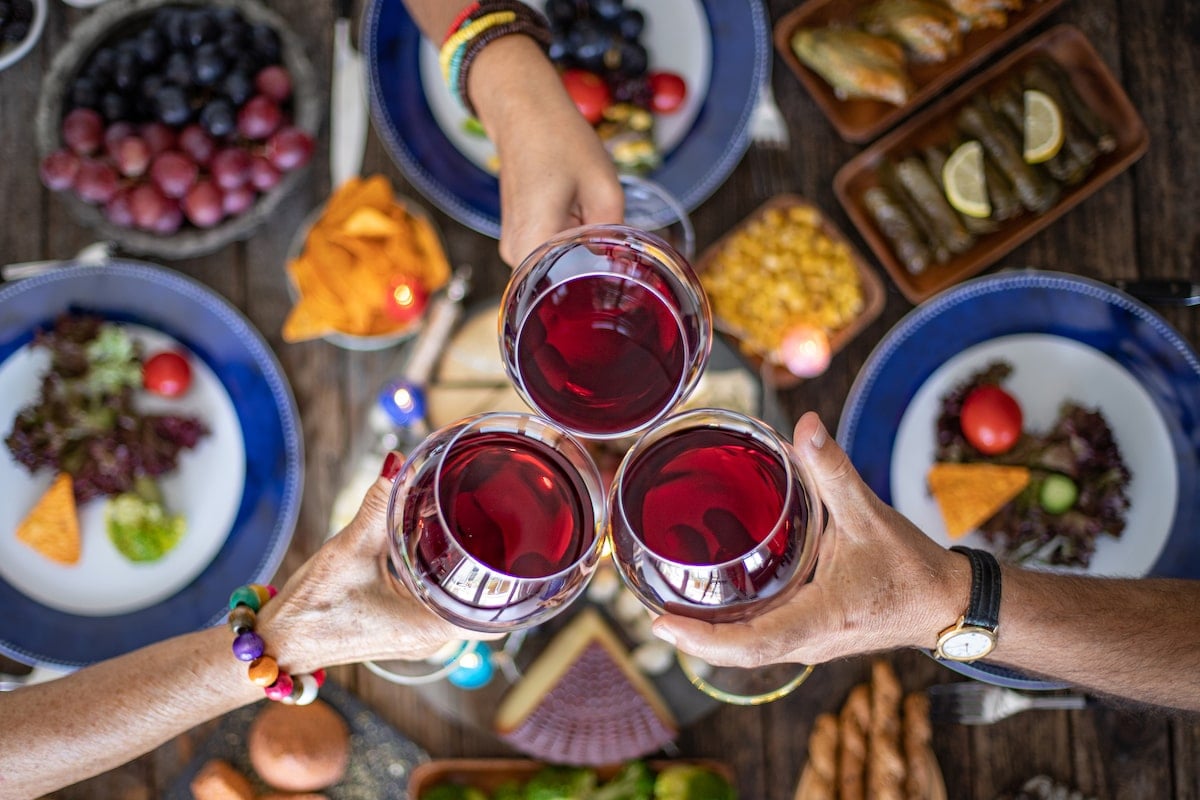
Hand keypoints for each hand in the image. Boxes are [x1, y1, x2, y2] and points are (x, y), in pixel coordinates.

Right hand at [257, 454, 489, 672]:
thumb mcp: (348, 550)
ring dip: (461, 565)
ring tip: (470, 524)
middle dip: (486, 559)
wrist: (276, 643)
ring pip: (457, 597)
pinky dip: (439, 573)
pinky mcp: (404, 629)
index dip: (510, 575)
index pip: (493, 605)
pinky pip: (436, 598)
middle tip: (492, 517)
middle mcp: (431, 638)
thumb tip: (397, 464)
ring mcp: (418, 636)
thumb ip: (377, 506)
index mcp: (429, 627)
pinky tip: (435, 544)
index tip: (518, 541)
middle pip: (479, 597)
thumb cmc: (312, 608)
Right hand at [468, 37, 624, 266]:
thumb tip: (624, 261)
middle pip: (564, 280)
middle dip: (593, 266)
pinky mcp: (518, 236)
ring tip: (591, 214)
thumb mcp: (604, 186)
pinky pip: (550, 251)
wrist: (523, 111)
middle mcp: (515, 255)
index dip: (599, 286)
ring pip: (558, 265)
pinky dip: (570, 238)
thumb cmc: (559, 141)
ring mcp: (512, 247)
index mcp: (533, 243)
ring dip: (581, 249)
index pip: (568, 291)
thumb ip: (615, 233)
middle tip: (617, 241)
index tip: (623, 279)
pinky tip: (579, 212)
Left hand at [651, 412, 968, 668]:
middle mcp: (811, 640)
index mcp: (821, 617)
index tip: (664, 625)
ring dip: (710, 640)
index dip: (706, 639)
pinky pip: (764, 642)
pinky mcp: (813, 637)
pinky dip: (733, 633)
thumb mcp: (871, 514)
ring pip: (750, 652)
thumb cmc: (912, 568)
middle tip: (651, 616)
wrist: (947, 605)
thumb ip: (832, 471)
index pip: (754, 642)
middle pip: (741, 654)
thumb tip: (805, 425)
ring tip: (669, 614)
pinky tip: (712, 612)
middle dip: (694, 641)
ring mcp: (811, 644)